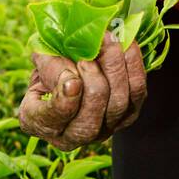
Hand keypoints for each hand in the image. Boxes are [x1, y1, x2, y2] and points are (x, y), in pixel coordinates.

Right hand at [18, 30, 146, 148]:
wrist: (76, 65)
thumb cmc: (52, 64)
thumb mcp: (41, 62)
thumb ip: (49, 65)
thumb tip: (70, 71)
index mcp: (41, 124)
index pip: (52, 121)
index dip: (63, 102)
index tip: (71, 79)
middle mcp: (73, 137)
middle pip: (89, 123)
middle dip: (93, 84)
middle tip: (89, 56)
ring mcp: (104, 130)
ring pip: (117, 106)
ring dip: (114, 70)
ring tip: (108, 41)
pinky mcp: (128, 115)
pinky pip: (137, 93)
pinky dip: (133, 66)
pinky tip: (127, 44)